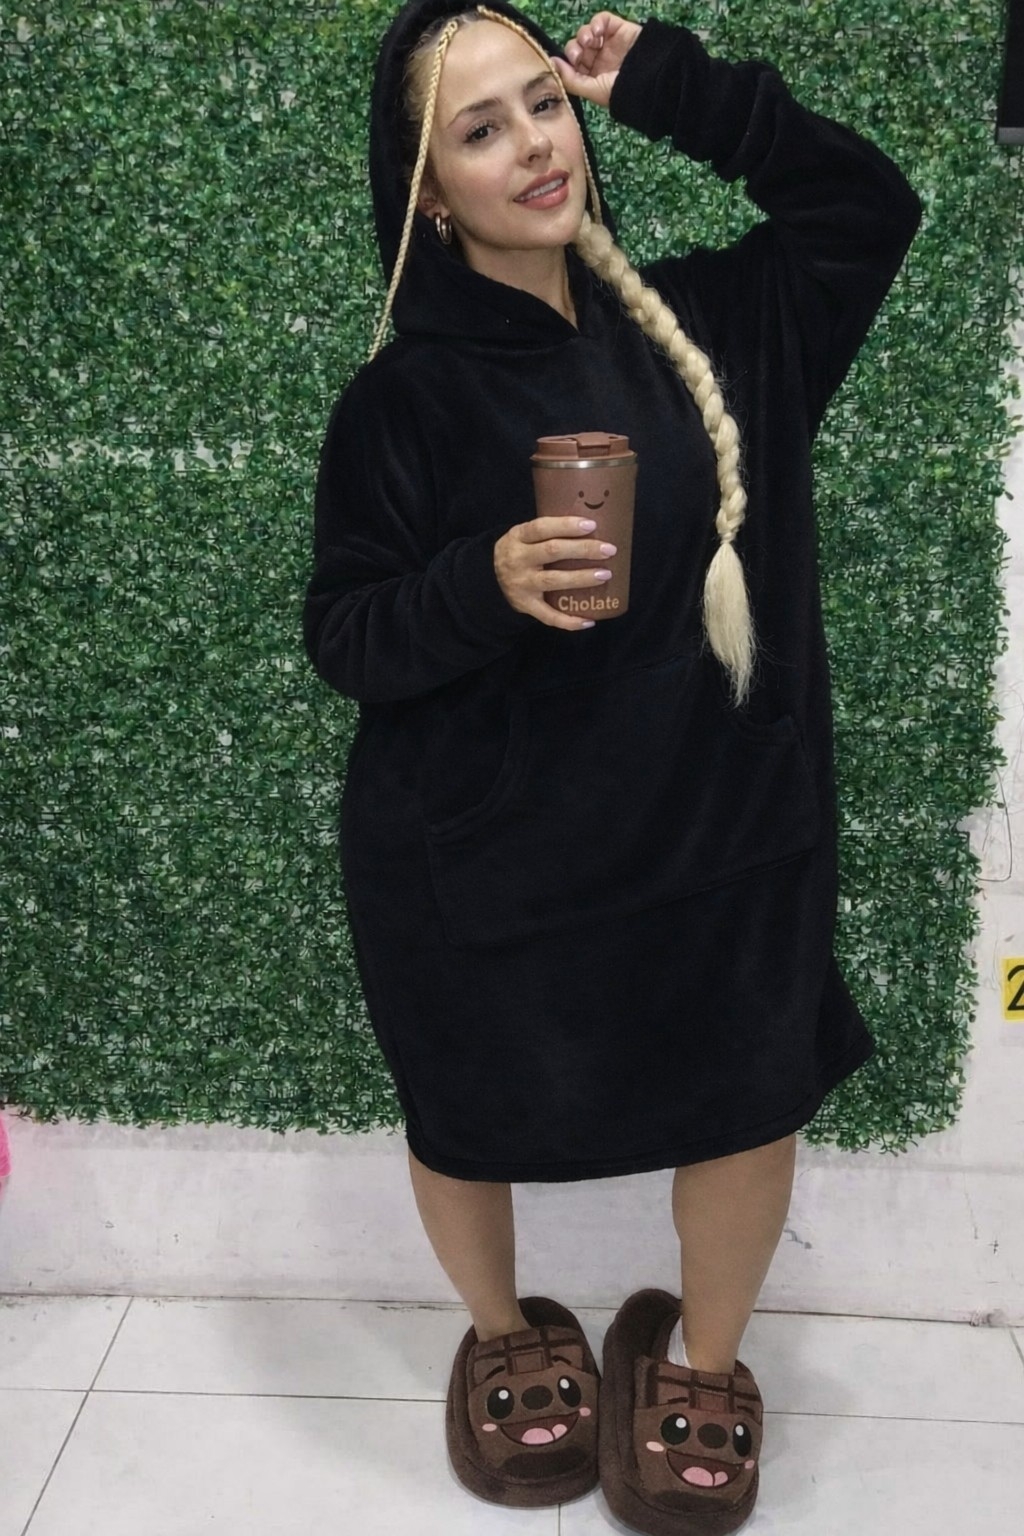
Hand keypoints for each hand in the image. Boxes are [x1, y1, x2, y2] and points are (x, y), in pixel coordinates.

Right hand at [494, 516, 617, 630]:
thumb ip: (547, 532)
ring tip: (605, 574)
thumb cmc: (518, 552)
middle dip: (583, 549)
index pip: (542, 527)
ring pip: (554, 581)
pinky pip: (548, 616)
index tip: (591, 525)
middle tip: (608, 549)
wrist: (487, 579)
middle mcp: (518, 560)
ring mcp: (522, 585)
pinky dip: (569, 620)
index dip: (566, 526)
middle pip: (552, 551)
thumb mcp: (523, 536)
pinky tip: (589, 620)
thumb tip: (591, 528)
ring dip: (581, 578)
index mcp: (518, 537)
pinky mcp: (526, 606)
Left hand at [551, 12, 642, 109]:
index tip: (569, 64)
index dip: (568, 62)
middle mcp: (598, 60)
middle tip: (580, 54)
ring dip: (583, 35)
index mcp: (592, 76)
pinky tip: (599, 32)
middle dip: (574, 49)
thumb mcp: (592, 91)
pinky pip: (601, 19)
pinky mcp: (617, 28)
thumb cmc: (621, 90)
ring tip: (590, 42)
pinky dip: (596, 23)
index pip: (572, 64)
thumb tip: (552, 63)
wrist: (649, 77)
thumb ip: (570, 79)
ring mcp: (608, 43)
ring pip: (586, 32)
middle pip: (576, 47)